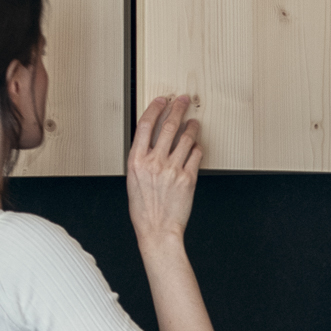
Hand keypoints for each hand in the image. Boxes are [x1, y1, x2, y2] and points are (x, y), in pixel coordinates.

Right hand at [127, 95, 202, 249]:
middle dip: (178, 108)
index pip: (146, 125)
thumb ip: (142, 159)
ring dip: (192, 126)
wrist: (157, 230)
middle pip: (168, 125)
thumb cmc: (144, 210)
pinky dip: (197, 147)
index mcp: (136, 161)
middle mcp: (154, 162)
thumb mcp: (133, 180)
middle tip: (183, 100)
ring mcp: (172, 169)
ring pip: (186, 137)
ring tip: (194, 122)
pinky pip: (196, 155)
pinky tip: (196, 146)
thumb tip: (152, 141)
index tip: (162, 101)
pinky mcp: (188, 178)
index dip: (155, 108)